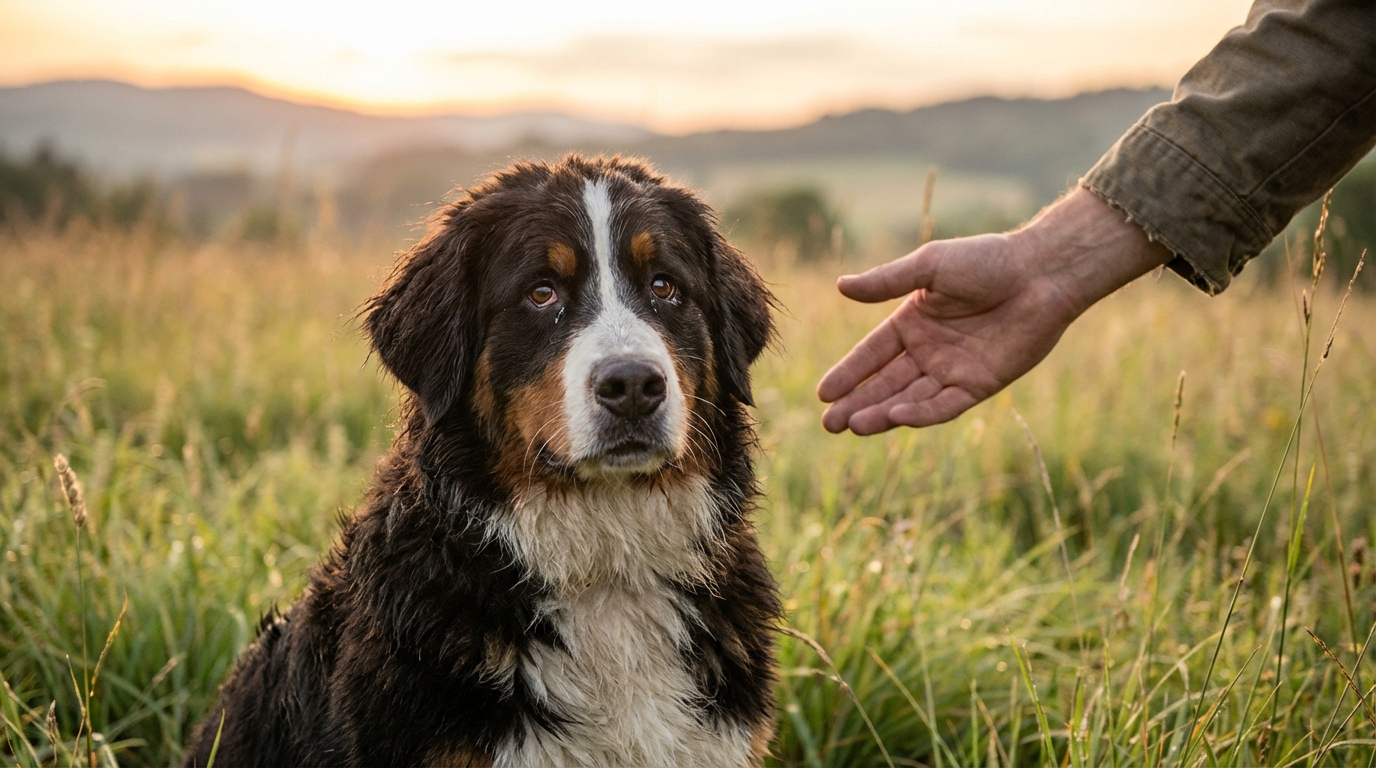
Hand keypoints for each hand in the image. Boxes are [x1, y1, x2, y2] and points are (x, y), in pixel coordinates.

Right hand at [817, 188, 1172, 434]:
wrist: (1041, 274)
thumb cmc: (987, 261)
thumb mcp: (930, 265)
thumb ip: (886, 282)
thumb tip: (840, 286)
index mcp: (913, 322)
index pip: (871, 354)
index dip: (847, 374)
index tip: (823, 394)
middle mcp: (929, 350)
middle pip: (885, 383)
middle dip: (856, 404)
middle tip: (829, 425)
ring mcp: (953, 370)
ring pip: (909, 399)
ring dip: (881, 413)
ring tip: (853, 426)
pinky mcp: (979, 385)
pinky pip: (944, 405)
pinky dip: (920, 413)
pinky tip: (895, 417)